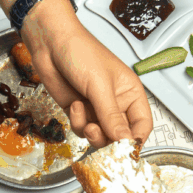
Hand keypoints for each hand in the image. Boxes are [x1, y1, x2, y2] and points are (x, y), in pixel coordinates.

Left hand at [20, 0, 151, 147]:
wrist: (50, 43)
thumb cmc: (81, 52)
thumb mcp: (100, 86)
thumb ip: (112, 116)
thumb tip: (125, 141)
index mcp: (131, 93)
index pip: (142, 125)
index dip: (135, 139)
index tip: (124, 149)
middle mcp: (116, 104)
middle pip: (120, 136)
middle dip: (109, 139)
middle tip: (97, 133)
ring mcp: (97, 109)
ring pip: (100, 137)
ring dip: (90, 131)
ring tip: (83, 116)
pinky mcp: (79, 112)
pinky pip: (82, 130)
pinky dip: (77, 122)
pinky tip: (74, 105)